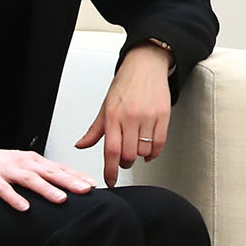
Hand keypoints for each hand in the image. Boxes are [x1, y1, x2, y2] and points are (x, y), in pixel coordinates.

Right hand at [0, 147, 95, 211]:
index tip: (93, 184)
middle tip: (86, 190)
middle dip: (69, 181)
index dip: (76, 175)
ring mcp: (6, 170)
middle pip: (50, 171)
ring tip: (61, 199)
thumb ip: (42, 175)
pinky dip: (14, 198)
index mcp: (33, 160)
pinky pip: (3, 189)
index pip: (59, 167)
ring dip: (46, 189)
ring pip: (30, 179)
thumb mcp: (23, 167)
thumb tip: (64, 186)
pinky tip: (24, 207)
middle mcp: (23, 163)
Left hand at [76, 44, 172, 187]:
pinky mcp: (163, 115)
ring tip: (136, 148)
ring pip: (144, 151)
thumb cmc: (125, 84)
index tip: (111, 181)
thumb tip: (81, 145)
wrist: (146, 64)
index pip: (111, 150)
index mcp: (113, 115)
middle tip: (124, 160)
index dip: (111, 170)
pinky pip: (160, 143)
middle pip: (129, 154)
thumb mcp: (106, 106)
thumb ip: (95, 129)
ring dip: (140, 156)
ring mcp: (148, 116)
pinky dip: (154, 153)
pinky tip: (149, 152)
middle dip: (125, 163)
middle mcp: (130, 117)